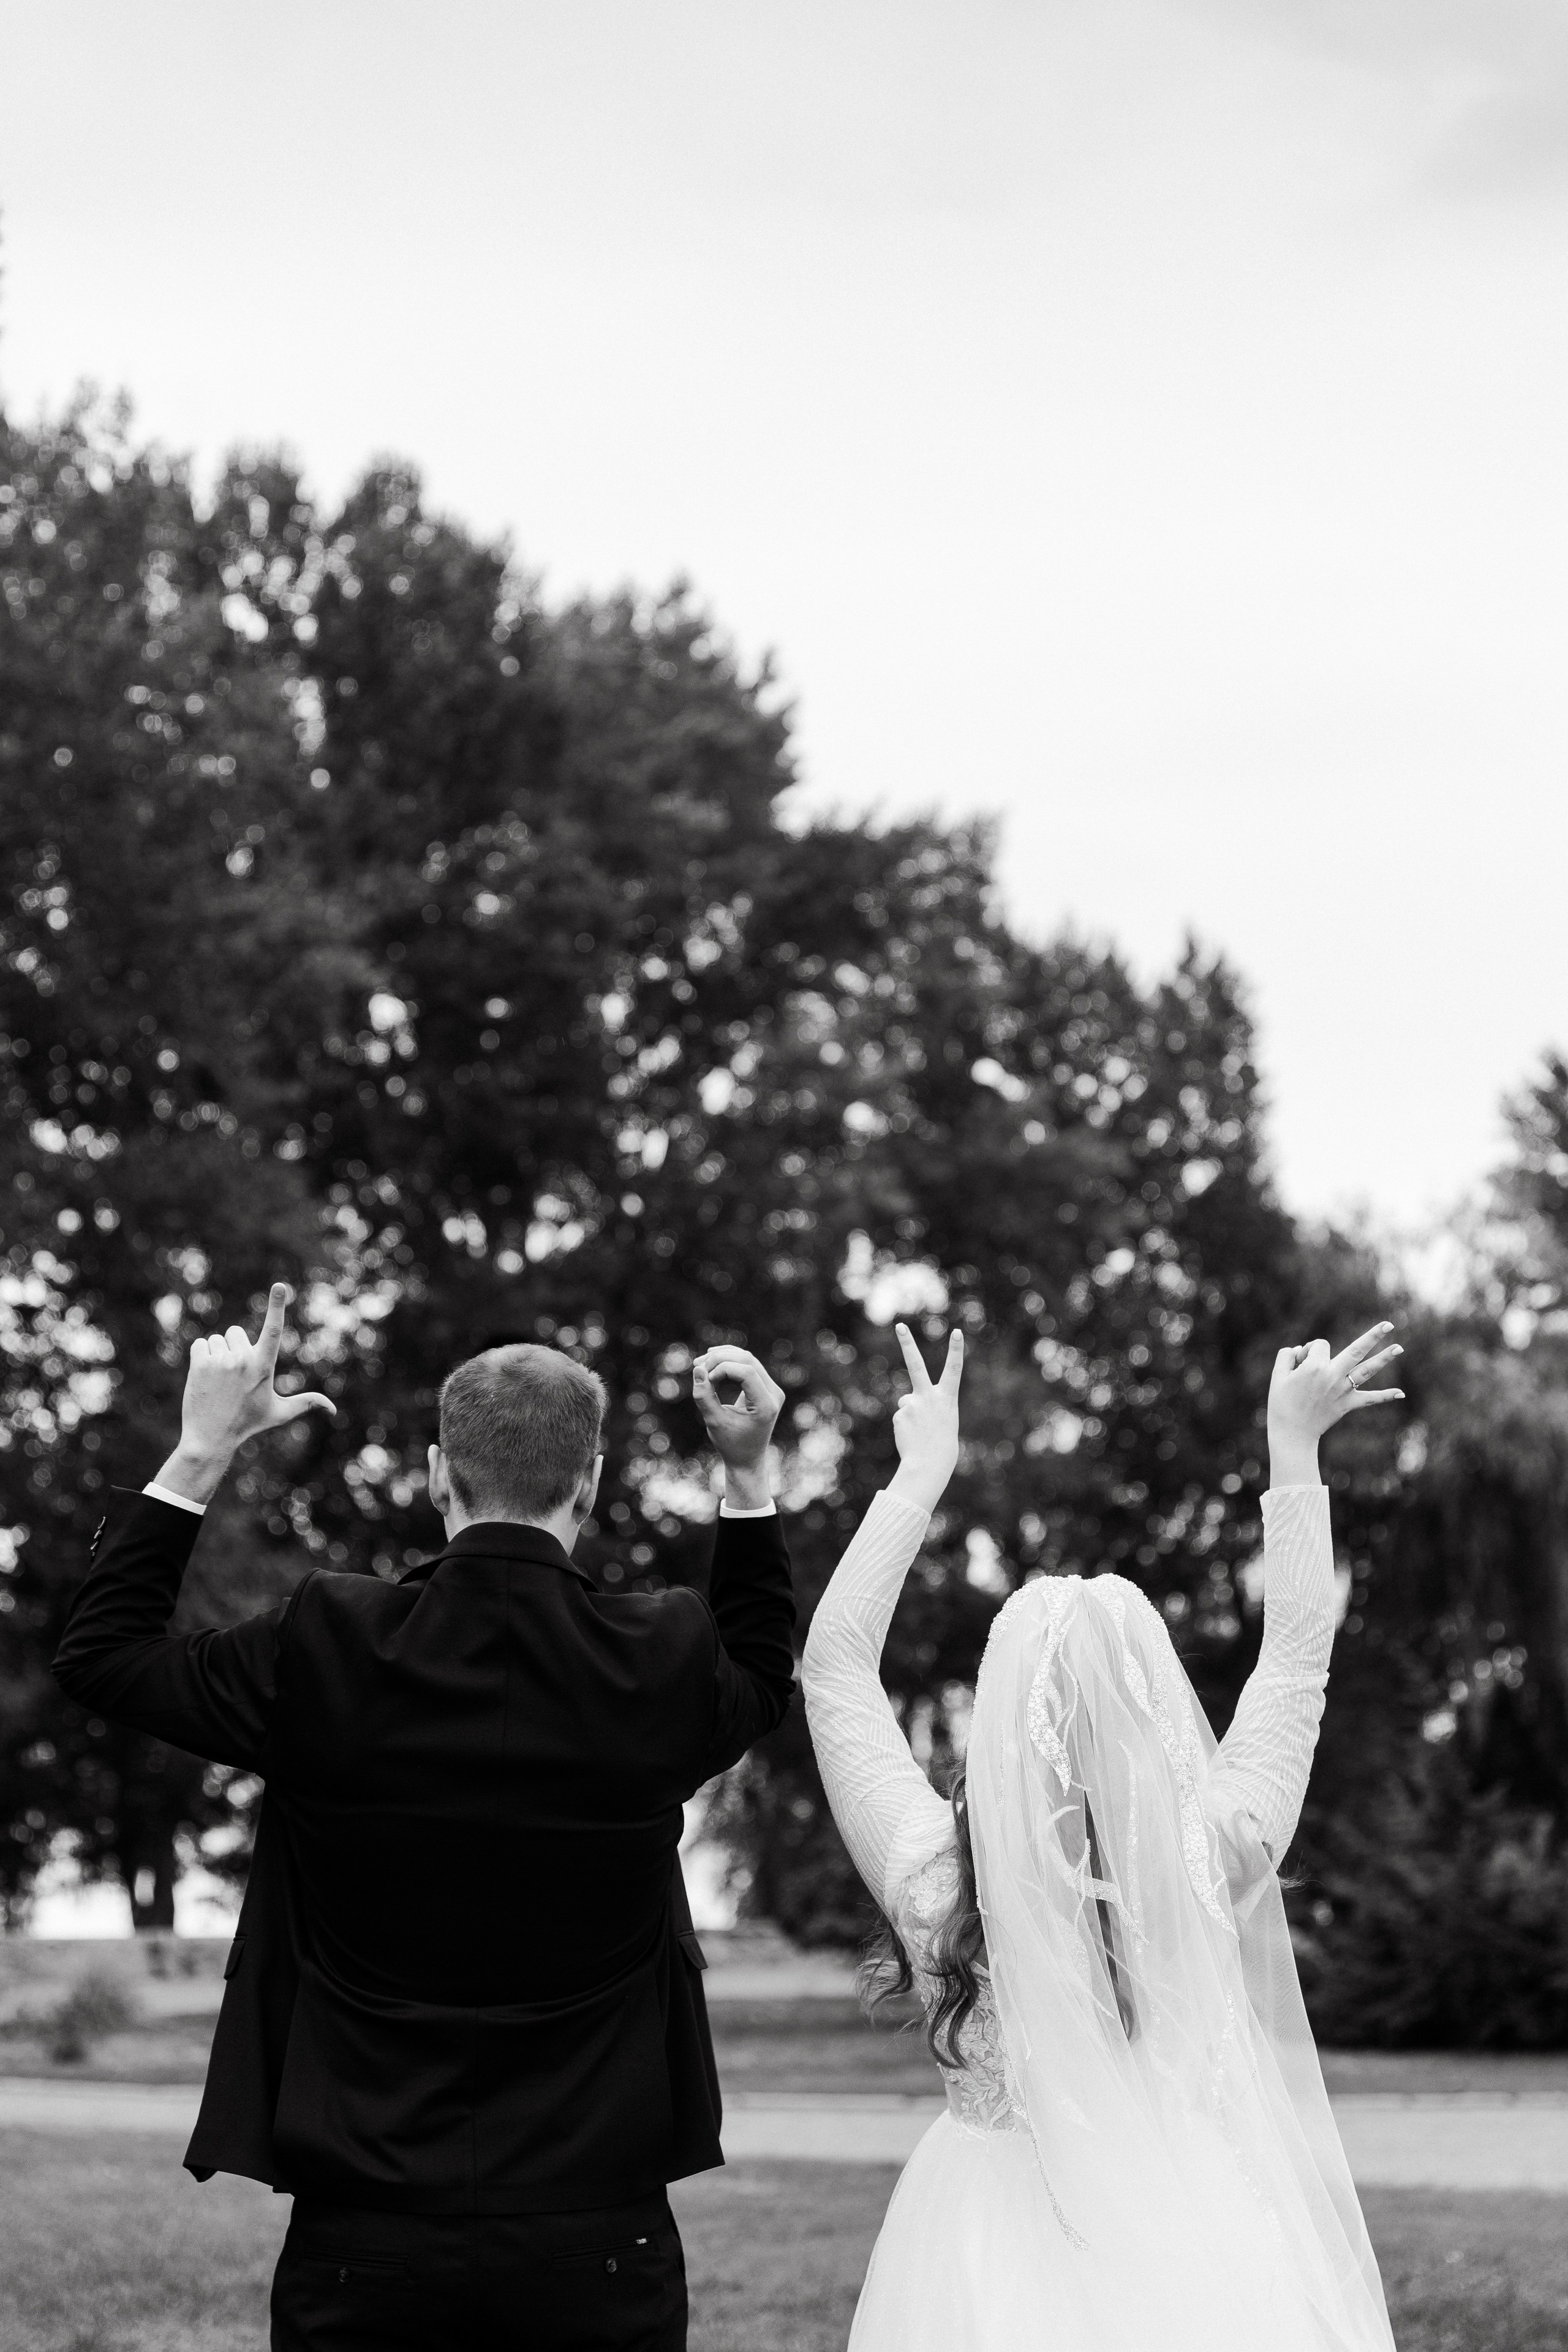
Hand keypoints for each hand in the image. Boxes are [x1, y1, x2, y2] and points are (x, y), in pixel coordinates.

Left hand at [158, 1284, 335, 1502]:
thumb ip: (306, 1403)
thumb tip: (333, 1410)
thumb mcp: (280, 1413)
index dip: (278, 1306)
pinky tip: (204, 1377)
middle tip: (233, 1377)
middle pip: (236, 1333)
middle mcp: (243, 1361)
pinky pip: (200, 1344)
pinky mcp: (199, 1364)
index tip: (280, 1286)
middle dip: (235, 1349)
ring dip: (217, 1355)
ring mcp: (221, 1362)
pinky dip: (201, 1357)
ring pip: (217, 1340)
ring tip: (219, 1381)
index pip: (274, 1330)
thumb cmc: (247, 1424)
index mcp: (264, 1367)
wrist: (210, 1438)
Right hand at [692, 1345, 784, 1509]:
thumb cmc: (730, 1444)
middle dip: (720, 1358)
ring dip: (723, 1357)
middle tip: (697, 1366)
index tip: (704, 1380)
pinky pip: (748, 1365)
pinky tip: (710, 1364)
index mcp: (766, 1405)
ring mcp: (772, 1389)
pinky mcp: (766, 1387)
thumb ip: (704, 1396)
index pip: (746, 1372)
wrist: (747, 1458)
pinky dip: (729, 1362)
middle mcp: (774, 1394)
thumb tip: (698, 1369)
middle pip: (747, 1360)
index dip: (722, 1369)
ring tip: (699, 1364)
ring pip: (747, 1359)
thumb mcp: (714, 1422)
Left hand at [889, 1323, 963, 1512]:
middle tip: (899, 1325)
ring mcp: (912, 1404)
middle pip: (916, 1364)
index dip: (956, 1350)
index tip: (957, 1332)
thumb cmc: (942, 1445)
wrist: (929, 1465)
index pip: (954, 1369)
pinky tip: (911, 1437)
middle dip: (908, 1343)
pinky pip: (901, 1417)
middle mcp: (929, 1396)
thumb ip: (927, 1405)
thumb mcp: (943, 1420)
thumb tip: (905, 1402)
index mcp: (947, 1398)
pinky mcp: (899, 1414)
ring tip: (919, 1432)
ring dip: (911, 1415)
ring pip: (907, 1403)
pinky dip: (905, 1426)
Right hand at [1267, 1322, 1402, 1485]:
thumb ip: (1287, 1356)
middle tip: (1389, 1325)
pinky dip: (1385, 1396)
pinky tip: (1401, 1393)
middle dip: (1373, 1336)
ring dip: (1384, 1358)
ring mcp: (1343, 1390)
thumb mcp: (1277, 1375)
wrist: (1292, 1433)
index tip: (1299, 1363)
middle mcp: (1333, 1376)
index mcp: (1315, 1367)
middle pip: (1356, 1350)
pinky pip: (1369, 1399)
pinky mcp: (1347, 1404)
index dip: (1309, 1350)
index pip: (1320, 1345)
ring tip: (1399, 1347)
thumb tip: (1300, 1350)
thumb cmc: (1281, 1403)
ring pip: (1367, 1370)